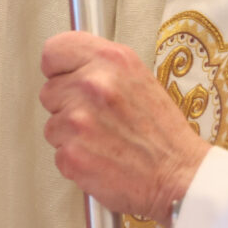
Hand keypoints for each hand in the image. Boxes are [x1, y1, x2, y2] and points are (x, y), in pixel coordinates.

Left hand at [39, 31, 207, 219]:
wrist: (179, 176)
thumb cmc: (163, 133)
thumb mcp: (139, 79)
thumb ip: (101, 68)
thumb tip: (69, 67)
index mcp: (112, 60)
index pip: (54, 50)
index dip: (58, 68)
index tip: (65, 77)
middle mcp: (93, 85)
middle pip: (49, 90)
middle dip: (67, 106)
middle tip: (99, 118)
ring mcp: (78, 120)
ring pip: (51, 124)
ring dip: (70, 134)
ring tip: (104, 139)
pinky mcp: (71, 153)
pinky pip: (57, 152)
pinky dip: (74, 158)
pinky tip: (101, 156)